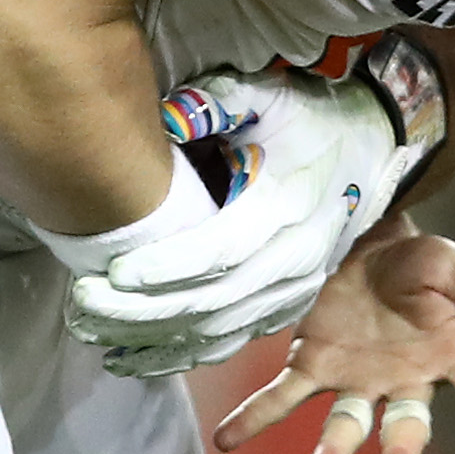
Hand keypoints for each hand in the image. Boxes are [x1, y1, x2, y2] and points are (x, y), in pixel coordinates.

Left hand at [61, 67, 432, 376]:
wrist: (372, 152)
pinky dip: (178, 356)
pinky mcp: (285, 308)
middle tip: (82, 305)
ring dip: (151, 339)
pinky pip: (229, 343)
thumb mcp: (268, 95)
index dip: (167, 267)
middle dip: (142, 311)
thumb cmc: (310, 120)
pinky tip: (129, 358)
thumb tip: (164, 118)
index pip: (221, 251)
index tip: (112, 273)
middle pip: (212, 301)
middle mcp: (295, 260)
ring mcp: (293, 291)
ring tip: (90, 329)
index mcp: (287, 208)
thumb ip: (217, 102)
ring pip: (216, 332)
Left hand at [211, 231, 454, 453]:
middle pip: (406, 423)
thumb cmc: (421, 266)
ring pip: (346, 420)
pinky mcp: (312, 366)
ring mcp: (355, 380)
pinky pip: (282, 398)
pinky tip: (227, 439)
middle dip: (402, 450)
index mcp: (448, 357)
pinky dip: (255, 418)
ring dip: (334, 446)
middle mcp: (403, 382)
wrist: (366, 243)